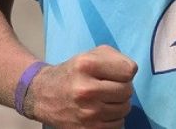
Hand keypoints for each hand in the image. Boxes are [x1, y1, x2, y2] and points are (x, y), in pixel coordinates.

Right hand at [23, 45, 137, 127]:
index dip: (124, 71)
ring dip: (119, 104)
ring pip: (124, 109)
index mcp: (86, 65)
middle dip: (122, 88)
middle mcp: (86, 90)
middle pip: (127, 91)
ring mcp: (86, 113)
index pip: (128, 71)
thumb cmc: (73, 72)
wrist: (43, 95)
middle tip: (110, 87)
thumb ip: (115, 58)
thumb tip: (132, 72)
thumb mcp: (90, 54)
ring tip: (105, 99)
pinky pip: (117, 125)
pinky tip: (102, 112)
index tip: (114, 73)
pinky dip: (113, 119)